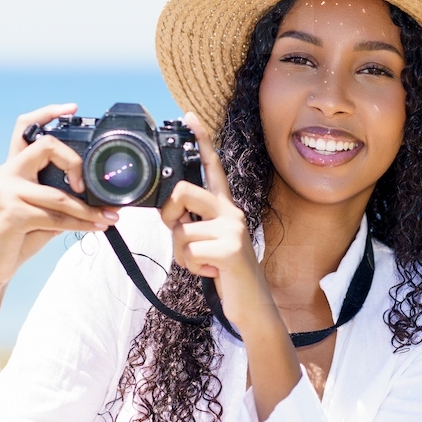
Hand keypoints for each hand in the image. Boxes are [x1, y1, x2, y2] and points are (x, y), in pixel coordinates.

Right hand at [0, 103, 120, 287]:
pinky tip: (96, 227)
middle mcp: (6, 174)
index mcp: (12, 168)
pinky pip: (57, 216)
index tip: (72, 108)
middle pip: (46, 146)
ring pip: (60, 194)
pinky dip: (82, 223)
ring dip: (89, 209)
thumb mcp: (43, 213)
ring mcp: (6, 192)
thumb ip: (63, 200)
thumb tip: (102, 200)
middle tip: (88, 184)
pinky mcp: (12, 214)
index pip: (24, 128)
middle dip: (75, 162)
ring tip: (109, 216)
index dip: (47, 113)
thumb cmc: (17, 239)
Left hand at [159, 112, 274, 332]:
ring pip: (181, 231)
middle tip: (178, 230)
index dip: (201, 140)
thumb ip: (192, 222)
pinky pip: (188, 251)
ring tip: (203, 263)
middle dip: (169, 212)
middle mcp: (231, 211)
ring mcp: (232, 229)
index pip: (213, 167)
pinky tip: (211, 273)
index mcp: (225, 207)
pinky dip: (191, 267)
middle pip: (183, 190)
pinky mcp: (229, 249)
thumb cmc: (225, 272)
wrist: (253, 305)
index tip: (189, 117)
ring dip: (182, 254)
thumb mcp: (208, 242)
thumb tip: (169, 213)